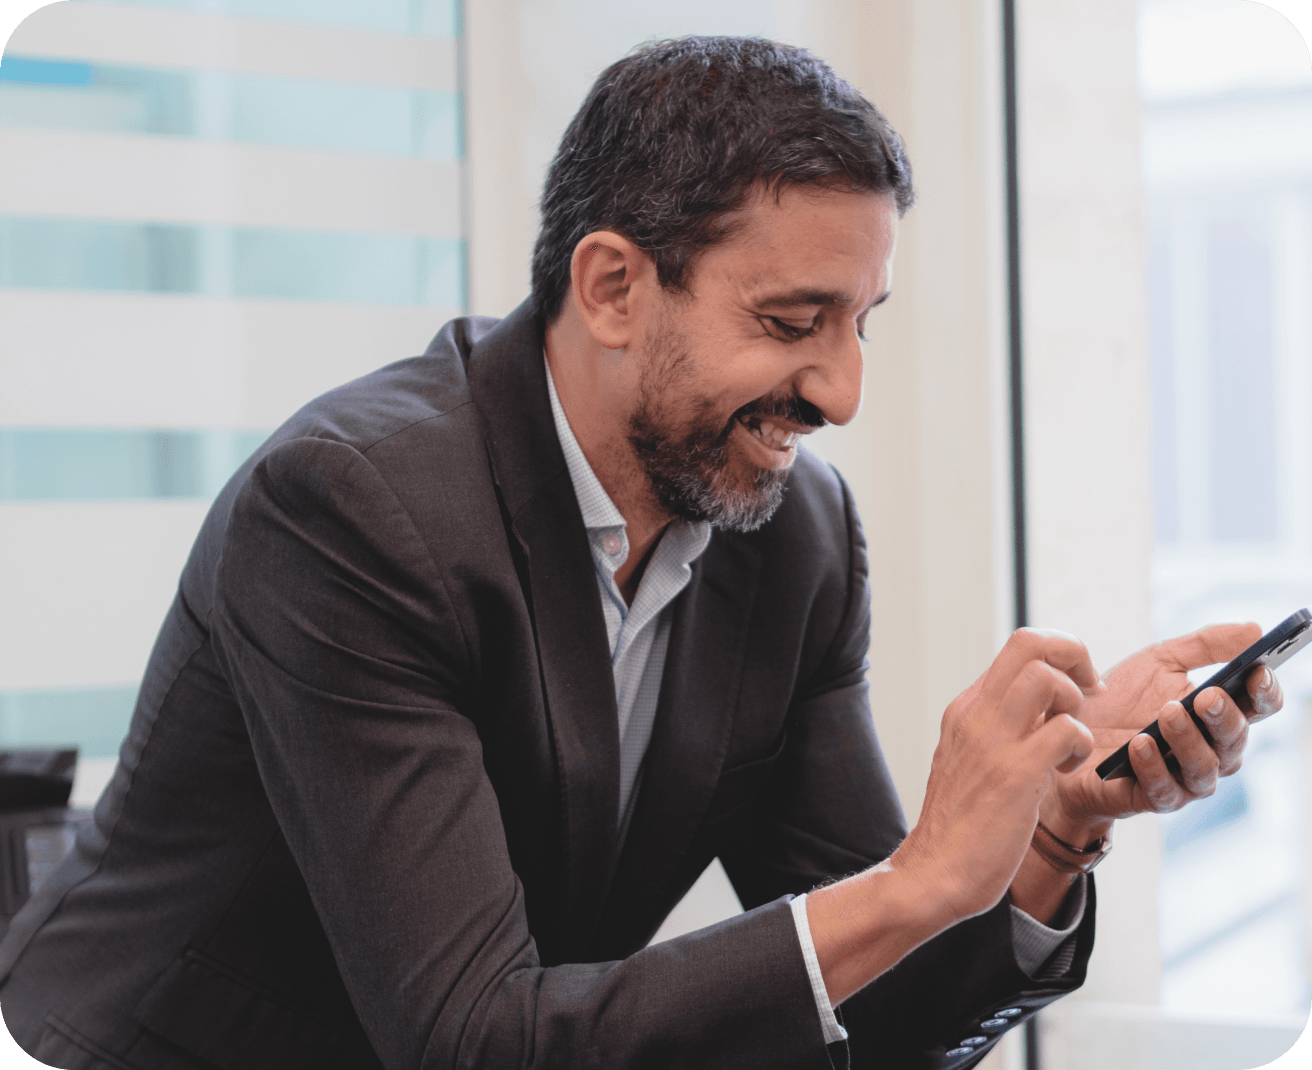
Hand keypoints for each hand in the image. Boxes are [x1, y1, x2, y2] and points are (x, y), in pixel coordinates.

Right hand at [894, 628, 1098, 922]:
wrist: (933, 871)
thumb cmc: (959, 824)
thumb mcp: (969, 758)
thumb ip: (998, 729)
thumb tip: (1042, 709)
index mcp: (967, 708)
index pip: (1018, 647)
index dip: (1061, 656)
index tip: (1078, 689)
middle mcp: (976, 714)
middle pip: (1030, 642)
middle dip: (1075, 656)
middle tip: (1090, 693)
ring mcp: (992, 741)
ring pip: (1046, 677)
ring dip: (1075, 703)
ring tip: (1070, 741)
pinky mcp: (1014, 774)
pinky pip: (1066, 731)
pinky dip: (1080, 747)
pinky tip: (1064, 773)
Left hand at [1046, 622, 1283, 838]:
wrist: (1065, 731)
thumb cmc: (1119, 698)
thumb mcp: (1157, 661)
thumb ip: (1204, 646)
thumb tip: (1255, 629)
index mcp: (1217, 714)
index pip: (1259, 706)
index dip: (1265, 691)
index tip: (1257, 671)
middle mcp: (1211, 750)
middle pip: (1235, 739)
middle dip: (1224, 716)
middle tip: (1207, 694)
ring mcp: (1184, 778)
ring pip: (1204, 768)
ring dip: (1188, 740)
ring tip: (1168, 713)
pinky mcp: (1152, 798)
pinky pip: (1164, 790)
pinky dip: (1154, 767)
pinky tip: (1139, 744)